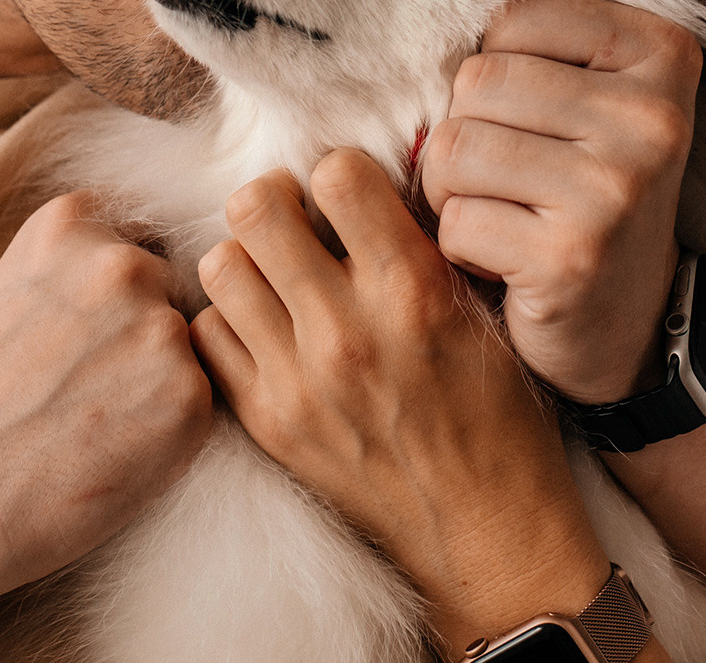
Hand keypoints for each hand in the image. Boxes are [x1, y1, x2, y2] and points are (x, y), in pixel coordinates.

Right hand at [0, 190, 213, 662]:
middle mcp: (122, 261)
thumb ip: (77, 270)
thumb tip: (150, 269)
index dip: (113, 297)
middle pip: (169, 290)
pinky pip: (200, 405)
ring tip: (89, 425)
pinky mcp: (190, 396)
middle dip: (140, 337)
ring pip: (187, 349)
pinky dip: (168, 434)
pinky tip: (109, 453)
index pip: (135, 238)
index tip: (77, 337)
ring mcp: (160, 327)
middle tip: (81, 392)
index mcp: (69, 222)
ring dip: (158, 383)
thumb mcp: (10, 293)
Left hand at [191, 152, 613, 657]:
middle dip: (275, 200)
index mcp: (413, 290)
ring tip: (276, 275)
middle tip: (296, 220)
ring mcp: (297, 380)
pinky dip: (229, 322)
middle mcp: (346, 330)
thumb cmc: (498, 416)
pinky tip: (265, 329)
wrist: (486, 531)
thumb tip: (365, 186)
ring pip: (220, 266)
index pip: (336, 174)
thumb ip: (421, 247)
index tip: (347, 196)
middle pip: (256, 207)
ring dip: (246, 259)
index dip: (339, 174)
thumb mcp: (482, 314)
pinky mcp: (267, 422)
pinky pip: (208, 336)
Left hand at [421, 0, 700, 404]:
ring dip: (452, 192)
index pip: (513, 18)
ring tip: (503, 216)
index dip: (494, 74)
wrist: (629, 324)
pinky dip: (460, 247)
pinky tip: (507, 260)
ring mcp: (616, 187)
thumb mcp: (587, 100)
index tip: (538, 123)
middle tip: (510, 181)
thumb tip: (409, 24)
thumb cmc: (585, 194)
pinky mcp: (573, 256)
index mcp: (661, 52)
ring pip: (453, 148)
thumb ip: (532, 48)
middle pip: (477, 80)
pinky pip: (454, 221)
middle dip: (466, 134)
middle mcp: (652, 116)